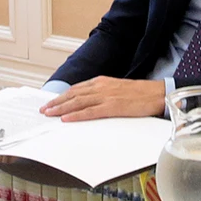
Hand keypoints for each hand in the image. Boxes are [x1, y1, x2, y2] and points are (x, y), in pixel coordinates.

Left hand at [40, 78, 166, 121]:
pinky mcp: (112, 107)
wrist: (157, 94)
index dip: (61, 96)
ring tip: (49, 114)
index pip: (76, 89)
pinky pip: (90, 112)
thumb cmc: (140, 94)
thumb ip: (102, 94)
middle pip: (73, 94)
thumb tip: (88, 102)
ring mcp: (106, 96)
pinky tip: (67, 119)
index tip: (51, 102)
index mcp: (101, 82)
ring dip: (61, 108)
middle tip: (44, 109)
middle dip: (56, 102)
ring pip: (78, 102)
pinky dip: (76, 115)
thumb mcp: (117, 89)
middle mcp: (101, 87)